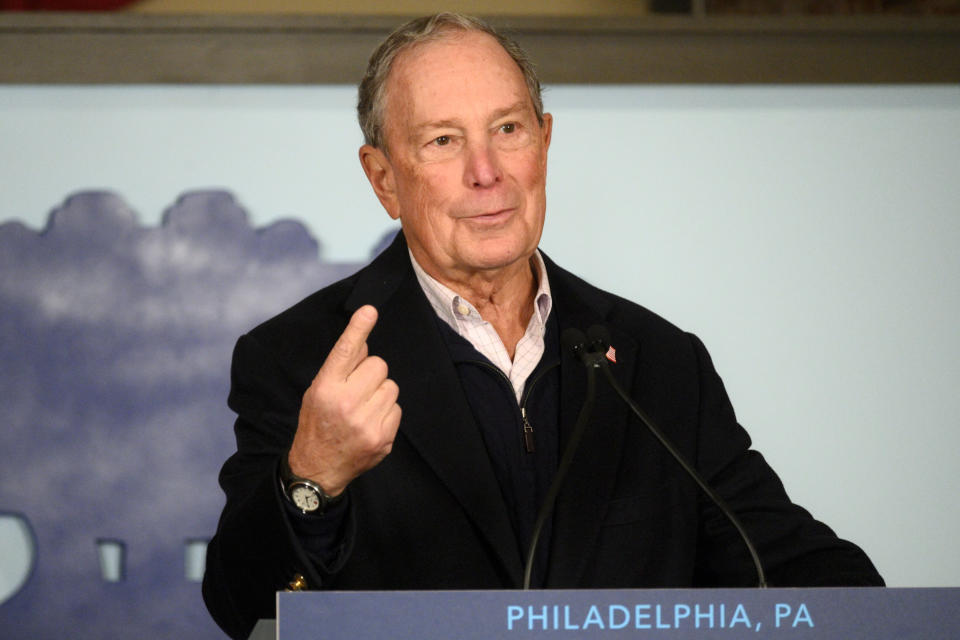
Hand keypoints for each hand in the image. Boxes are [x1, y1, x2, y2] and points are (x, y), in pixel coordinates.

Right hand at [287, 305, 400, 495]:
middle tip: (357, 389)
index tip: (369, 311)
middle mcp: (346, 403)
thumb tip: (364, 343)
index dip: (358, 329)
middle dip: (371, 373)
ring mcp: (366, 422)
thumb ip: (340, 368)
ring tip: (363, 408)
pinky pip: (396, 408)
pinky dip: (386, 412)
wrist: (318, 469)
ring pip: (391, 385)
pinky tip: (370, 422)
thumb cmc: (317, 424)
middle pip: (378, 364)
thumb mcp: (316, 392)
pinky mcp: (383, 437)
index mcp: (325, 389)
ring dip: (380, 392)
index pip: (346, 352)